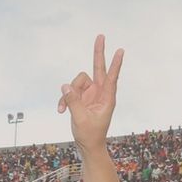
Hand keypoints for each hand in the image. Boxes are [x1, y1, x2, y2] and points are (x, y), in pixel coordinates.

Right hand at [57, 35, 124, 153]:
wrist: (88, 146)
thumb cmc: (90, 135)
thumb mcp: (81, 119)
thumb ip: (73, 101)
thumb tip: (65, 86)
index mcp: (107, 98)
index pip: (111, 77)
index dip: (115, 64)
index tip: (121, 51)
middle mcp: (99, 93)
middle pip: (98, 68)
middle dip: (98, 53)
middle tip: (101, 36)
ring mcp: (90, 94)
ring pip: (77, 82)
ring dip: (68, 93)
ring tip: (62, 109)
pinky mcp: (81, 98)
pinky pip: (70, 92)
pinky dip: (64, 100)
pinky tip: (60, 110)